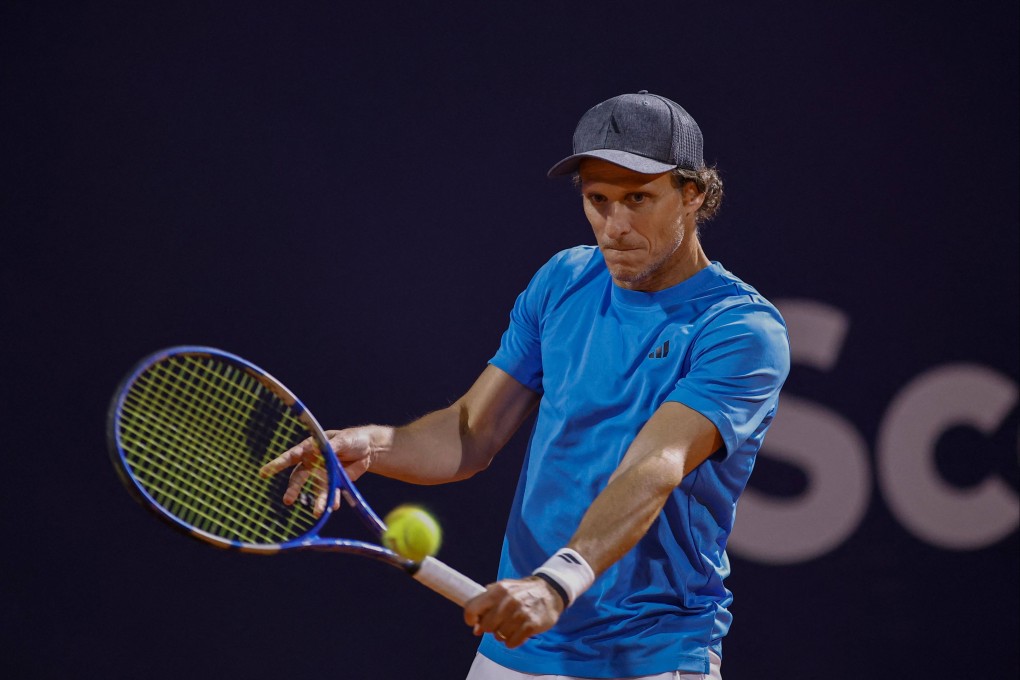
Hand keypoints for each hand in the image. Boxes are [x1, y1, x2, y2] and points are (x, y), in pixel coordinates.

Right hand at [258, 426, 386, 516]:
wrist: (369, 449)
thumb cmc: (352, 439)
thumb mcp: (343, 439)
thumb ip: (330, 447)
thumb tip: (318, 451)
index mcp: (311, 449)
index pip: (291, 456)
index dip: (277, 464)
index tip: (264, 472)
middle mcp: (313, 463)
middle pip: (299, 478)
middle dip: (293, 489)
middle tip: (288, 500)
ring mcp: (323, 474)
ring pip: (316, 490)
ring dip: (317, 501)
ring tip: (317, 513)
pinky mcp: (335, 483)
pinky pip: (331, 493)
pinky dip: (332, 500)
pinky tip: (334, 506)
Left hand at [463, 576, 564, 647]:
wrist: (551, 591)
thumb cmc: (523, 592)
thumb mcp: (504, 589)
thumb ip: (487, 604)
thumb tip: (475, 628)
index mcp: (498, 590)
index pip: (472, 608)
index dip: (470, 618)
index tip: (474, 622)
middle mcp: (508, 601)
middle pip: (486, 626)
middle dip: (490, 628)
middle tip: (499, 624)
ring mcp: (520, 613)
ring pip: (499, 636)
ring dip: (503, 635)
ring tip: (511, 626)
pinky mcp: (531, 625)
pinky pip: (512, 642)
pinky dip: (513, 641)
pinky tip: (518, 633)